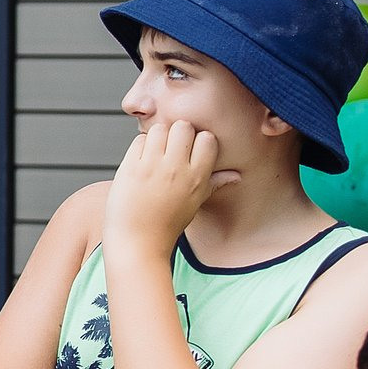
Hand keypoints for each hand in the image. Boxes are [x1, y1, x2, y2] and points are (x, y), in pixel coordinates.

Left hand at [105, 119, 234, 253]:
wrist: (138, 242)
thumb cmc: (166, 223)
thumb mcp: (195, 203)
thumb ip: (214, 183)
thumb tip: (236, 175)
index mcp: (198, 178)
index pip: (207, 138)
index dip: (198, 140)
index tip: (189, 151)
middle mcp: (178, 169)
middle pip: (183, 126)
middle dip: (176, 133)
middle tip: (169, 149)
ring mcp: (153, 167)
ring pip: (159, 128)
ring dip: (156, 137)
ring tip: (154, 153)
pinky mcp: (131, 167)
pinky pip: (139, 139)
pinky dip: (139, 146)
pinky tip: (140, 160)